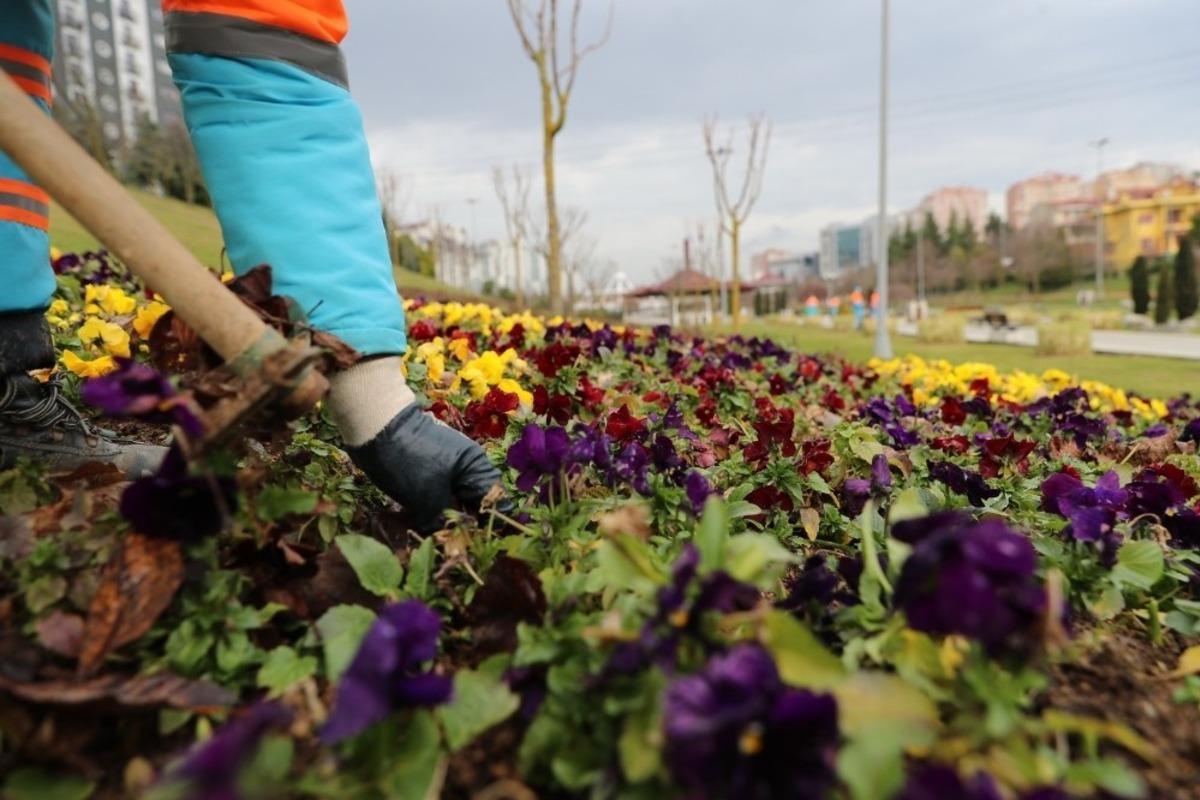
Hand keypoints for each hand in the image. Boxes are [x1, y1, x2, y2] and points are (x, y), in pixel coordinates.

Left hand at [347, 405, 506, 532]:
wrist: (374, 427)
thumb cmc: (409, 461)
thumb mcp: (427, 498)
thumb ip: (443, 521)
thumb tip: (449, 537)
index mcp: (475, 467)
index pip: (495, 500)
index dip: (491, 524)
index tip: (480, 544)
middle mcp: (466, 466)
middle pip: (474, 502)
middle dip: (466, 525)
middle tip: (455, 547)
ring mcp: (446, 467)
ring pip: (454, 500)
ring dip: (446, 519)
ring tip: (438, 539)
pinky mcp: (428, 470)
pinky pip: (438, 494)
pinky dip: (433, 509)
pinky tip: (423, 524)